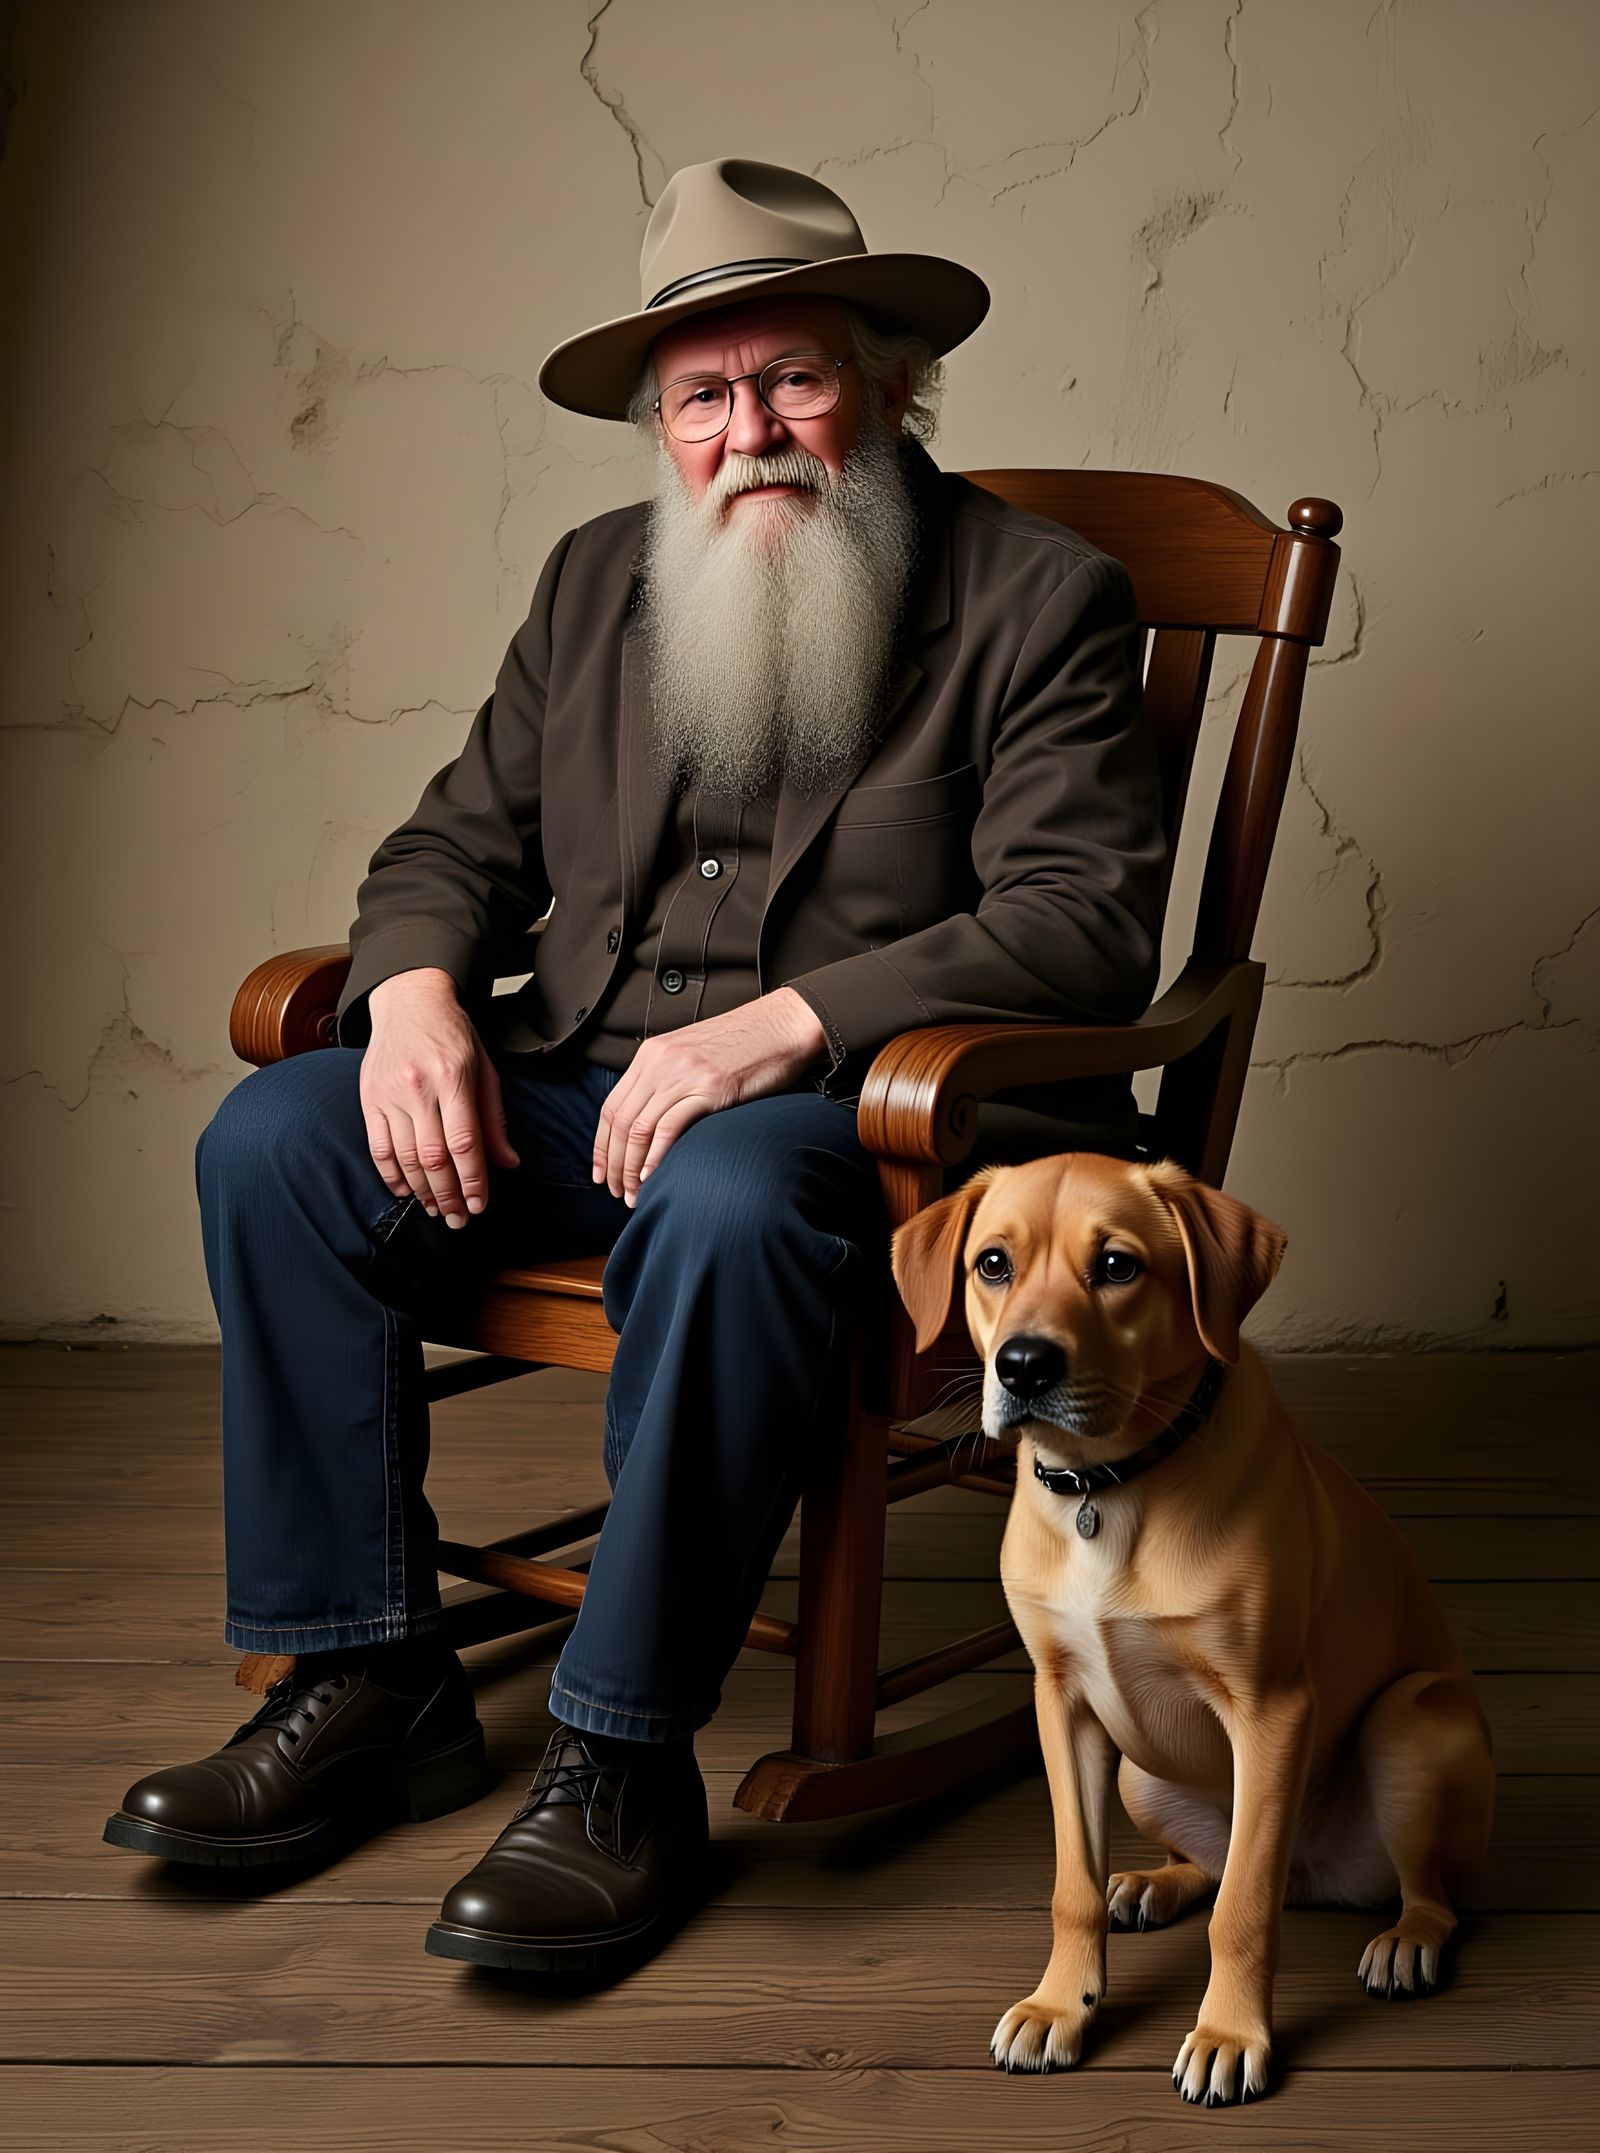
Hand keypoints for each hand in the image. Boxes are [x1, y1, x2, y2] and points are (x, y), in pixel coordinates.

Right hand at [361, 968, 520, 1226]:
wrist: (409, 1000)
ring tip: (435, 1210)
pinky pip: (378, 1146)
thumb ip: (493, 1118)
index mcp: (454, 1077)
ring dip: (421, 1191)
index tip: (479, 1206)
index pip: (465, 1142)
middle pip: (434, 1157)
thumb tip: (507, 1162)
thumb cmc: (453, 1034)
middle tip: (457, 1219)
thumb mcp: (484, 1068)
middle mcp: (419, 1087)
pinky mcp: (368, 1097)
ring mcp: (389, 1093)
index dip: (473, 1180)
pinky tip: (405, 1191)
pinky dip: (391, 1174)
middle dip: (448, 1195)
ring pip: (405, 1156)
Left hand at [592, 987, 829, 1205]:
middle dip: (614, 1164)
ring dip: (632, 1168)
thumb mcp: (692, 1056)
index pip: (610, 1106)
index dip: (601, 1146)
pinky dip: (656, 1156)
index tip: (602, 1173)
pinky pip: (670, 1126)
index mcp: (651, 1054)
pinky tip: (653, 1175)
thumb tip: (650, 1125)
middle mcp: (661, 1062)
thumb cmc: (745, 1045)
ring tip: (635, 1193)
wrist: (782, 1026)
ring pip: (640, 1128)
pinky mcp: (710, 1088)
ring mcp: (684, 1074)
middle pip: (620, 1122)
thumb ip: (667, 1081)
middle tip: (618, 1192)